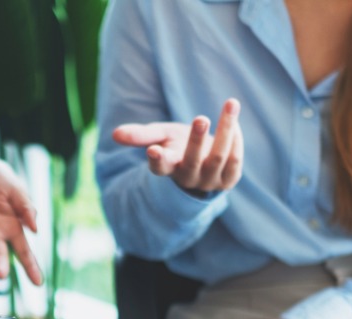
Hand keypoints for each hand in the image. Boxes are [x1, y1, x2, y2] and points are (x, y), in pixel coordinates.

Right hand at [112, 99, 243, 195]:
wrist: (203, 164)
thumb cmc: (177, 146)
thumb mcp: (159, 137)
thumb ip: (140, 135)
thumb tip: (115, 134)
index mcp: (169, 168)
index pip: (160, 168)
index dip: (157, 160)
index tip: (153, 150)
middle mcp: (188, 177)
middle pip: (192, 161)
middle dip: (196, 140)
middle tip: (200, 118)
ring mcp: (210, 181)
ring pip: (218, 158)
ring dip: (225, 130)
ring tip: (231, 103)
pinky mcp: (229, 180)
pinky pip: (234, 160)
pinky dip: (235, 139)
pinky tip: (234, 121)